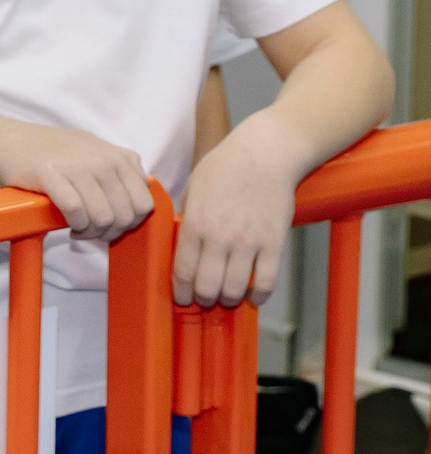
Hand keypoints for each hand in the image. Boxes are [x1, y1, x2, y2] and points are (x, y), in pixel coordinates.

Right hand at [0, 122, 155, 240]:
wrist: (8, 142)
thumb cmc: (53, 153)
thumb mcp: (95, 151)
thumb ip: (121, 169)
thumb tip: (144, 195)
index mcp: (118, 156)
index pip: (144, 204)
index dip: (131, 224)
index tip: (113, 227)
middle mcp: (103, 159)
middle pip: (125, 215)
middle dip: (110, 232)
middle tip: (93, 233)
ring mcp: (77, 165)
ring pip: (102, 217)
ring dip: (91, 233)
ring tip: (79, 230)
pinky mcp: (51, 175)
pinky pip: (76, 212)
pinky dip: (75, 226)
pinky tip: (68, 225)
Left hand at [173, 119, 300, 305]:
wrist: (264, 154)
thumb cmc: (223, 168)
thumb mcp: (193, 189)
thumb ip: (186, 218)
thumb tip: (178, 242)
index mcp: (194, 224)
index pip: (182, 270)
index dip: (180, 291)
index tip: (181, 297)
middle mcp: (219, 237)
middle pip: (207, 285)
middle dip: (203, 299)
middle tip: (203, 299)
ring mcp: (248, 241)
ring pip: (234, 288)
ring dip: (228, 299)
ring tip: (225, 297)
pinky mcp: (274, 242)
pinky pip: (266, 280)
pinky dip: (259, 296)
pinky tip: (253, 298)